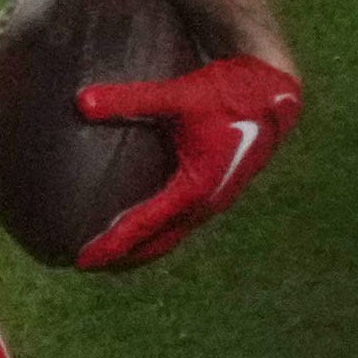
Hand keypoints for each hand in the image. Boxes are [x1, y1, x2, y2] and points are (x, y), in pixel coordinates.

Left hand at [73, 55, 300, 270]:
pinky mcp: (217, 191)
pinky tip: (142, 225)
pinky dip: (158, 232)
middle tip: (84, 265)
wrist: (276, 93)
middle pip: (157, 244)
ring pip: (171, 236)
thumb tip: (83, 101)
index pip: (144, 225)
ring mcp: (214, 200)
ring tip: (109, 255)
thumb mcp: (180, 94)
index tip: (82, 260)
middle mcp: (206, 202)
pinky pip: (182, 222)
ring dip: (141, 249)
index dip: (112, 244)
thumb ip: (132, 98)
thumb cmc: (230, 92)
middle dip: (122, 258)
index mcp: (196, 186)